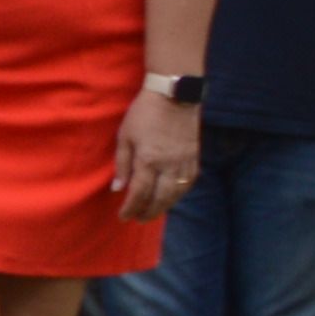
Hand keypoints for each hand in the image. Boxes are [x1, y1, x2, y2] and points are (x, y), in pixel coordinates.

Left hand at [115, 84, 202, 218]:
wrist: (175, 96)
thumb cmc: (144, 114)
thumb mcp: (125, 136)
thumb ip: (122, 164)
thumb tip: (118, 189)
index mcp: (148, 160)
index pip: (139, 193)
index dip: (131, 208)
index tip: (124, 216)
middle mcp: (169, 165)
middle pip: (159, 199)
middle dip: (148, 212)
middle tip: (138, 219)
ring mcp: (185, 163)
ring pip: (176, 194)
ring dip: (164, 207)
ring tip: (153, 212)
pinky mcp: (195, 158)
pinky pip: (188, 183)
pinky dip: (178, 194)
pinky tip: (170, 197)